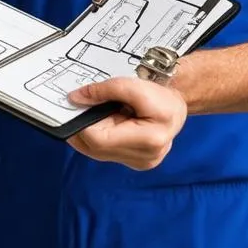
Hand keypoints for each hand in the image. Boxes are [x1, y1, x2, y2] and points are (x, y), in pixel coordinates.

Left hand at [65, 0, 186, 168]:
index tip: (71, 106)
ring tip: (88, 114)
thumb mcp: (132, 84)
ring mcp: (140, 163)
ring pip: (97, 152)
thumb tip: (75, 98)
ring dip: (87, 133)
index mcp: (150, 140)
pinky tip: (98, 123)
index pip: (99, 139)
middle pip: (95, 148)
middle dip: (81, 127)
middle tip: (74, 108)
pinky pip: (104, 152)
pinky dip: (96, 137)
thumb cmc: (159, 94)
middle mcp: (145, 158)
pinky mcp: (135, 162)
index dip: (81, 122)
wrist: (176, 104)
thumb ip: (103, 90)